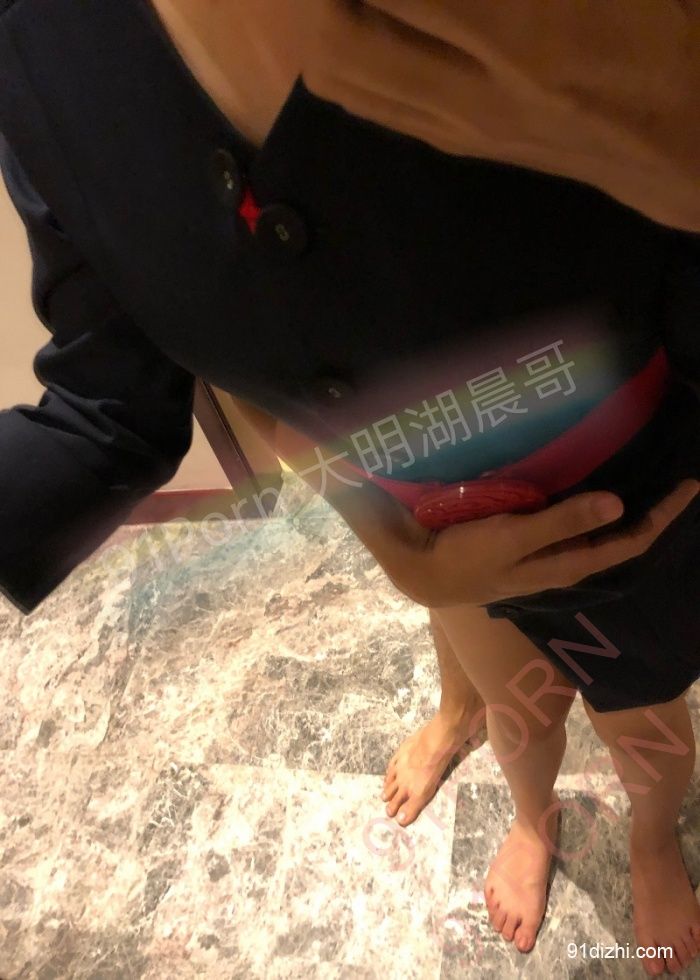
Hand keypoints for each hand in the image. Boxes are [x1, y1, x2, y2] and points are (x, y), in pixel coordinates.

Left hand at [302, 0, 699, 229]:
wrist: (692, 145)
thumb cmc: (668, 29)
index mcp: (522, 32)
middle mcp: (473, 91)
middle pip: (335, 35)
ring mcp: (459, 127)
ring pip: (341, 78)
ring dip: (324, 16)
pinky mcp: (459, 144)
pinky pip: (370, 105)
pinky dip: (346, 57)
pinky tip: (369, 20)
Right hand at [390, 479, 699, 606]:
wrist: (420, 572)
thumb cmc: (466, 557)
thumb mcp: (513, 538)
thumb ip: (562, 522)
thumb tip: (618, 504)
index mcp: (568, 564)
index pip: (631, 543)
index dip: (663, 517)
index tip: (689, 486)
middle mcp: (564, 562)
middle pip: (621, 539)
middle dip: (652, 512)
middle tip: (676, 478)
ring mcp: (546, 554)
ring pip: (599, 532)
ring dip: (625, 509)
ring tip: (646, 476)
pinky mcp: (528, 542)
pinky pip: (574, 523)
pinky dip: (593, 505)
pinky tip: (590, 483)